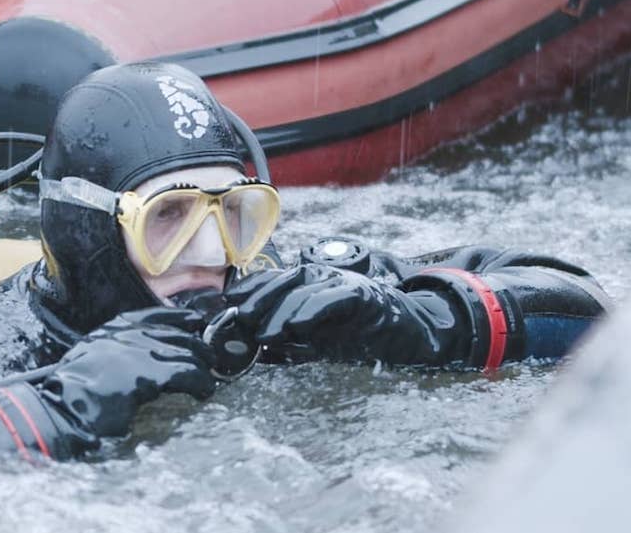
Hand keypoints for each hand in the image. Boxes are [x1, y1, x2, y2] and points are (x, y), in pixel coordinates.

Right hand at [48, 306, 217, 437]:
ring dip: (202, 369)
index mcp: (115, 328)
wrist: (61, 408)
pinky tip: (203, 391)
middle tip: (209, 360)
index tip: (197, 322)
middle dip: (198, 347)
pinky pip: (186, 374)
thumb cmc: (75, 390)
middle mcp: (129, 333)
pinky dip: (200, 383)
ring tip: (207, 381)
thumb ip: (121, 350)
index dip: (183, 319)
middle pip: (178, 334)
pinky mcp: (147, 374)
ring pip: (186, 353)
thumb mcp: (96, 356)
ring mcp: (138, 351)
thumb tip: (149, 354)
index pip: (158, 315)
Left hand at [226, 264, 390, 360]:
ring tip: (265, 334)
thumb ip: (289, 344)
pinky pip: (331, 298)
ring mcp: (341, 282)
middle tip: (241, 320)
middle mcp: (323, 276)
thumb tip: (257, 354)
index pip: (273, 279)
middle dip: (259, 300)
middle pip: (284, 282)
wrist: (404, 331)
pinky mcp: (360, 294)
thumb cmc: (357, 334)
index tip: (226, 301)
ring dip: (281, 311)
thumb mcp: (317, 341)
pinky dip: (312, 310)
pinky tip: (297, 326)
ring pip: (304, 290)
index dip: (249, 289)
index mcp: (309, 282)